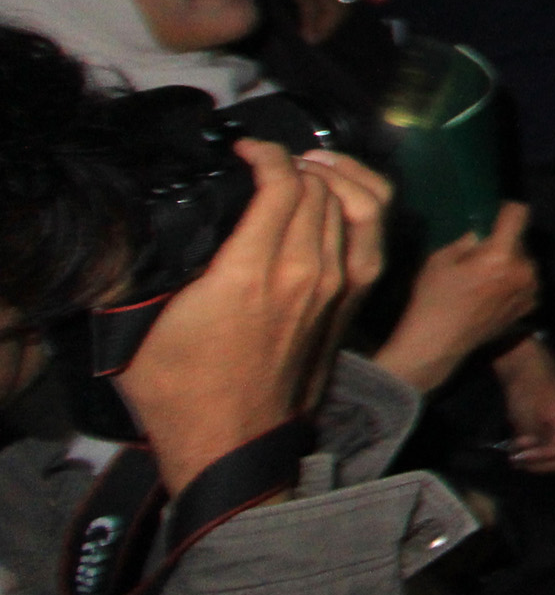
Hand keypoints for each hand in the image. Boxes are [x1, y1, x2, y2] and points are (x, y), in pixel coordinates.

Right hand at [118, 142, 385, 498]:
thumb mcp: (139, 328)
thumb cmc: (181, 391)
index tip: (244, 148)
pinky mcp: (355, 299)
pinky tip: (339, 192)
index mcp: (251, 272)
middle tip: (267, 160)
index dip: (265, 153)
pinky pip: (375, 230)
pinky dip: (364, 198)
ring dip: (331, 175)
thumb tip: (140, 230)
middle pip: (317, 188)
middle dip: (293, 161)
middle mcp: (305, 271)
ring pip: (352, 202)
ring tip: (304, 166)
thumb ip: (141, 272)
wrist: (232, 446)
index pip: (280, 184)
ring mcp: (339, 285)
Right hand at [370, 202, 540, 393]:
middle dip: (506, 242)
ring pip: (527, 262)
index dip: (506, 210)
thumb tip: (481, 234)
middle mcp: (524, 271)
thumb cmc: (433, 300)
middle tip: (483, 254)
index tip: (494, 216)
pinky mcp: (529, 307)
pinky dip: (516, 281)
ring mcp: (530, 291)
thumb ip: (466, 241)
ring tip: (488, 277)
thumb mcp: (440, 260)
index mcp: (501, 255)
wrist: (438, 344)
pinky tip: (495, 292)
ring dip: (512, 263)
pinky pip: (528, 282)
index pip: (519, 214)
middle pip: (522, 240)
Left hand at [490, 336, 554, 472]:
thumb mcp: (525, 419)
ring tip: (517, 452)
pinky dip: (541, 447)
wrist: (526, 365)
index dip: (539, 459)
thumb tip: (527, 460)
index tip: (518, 457)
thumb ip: (531, 443)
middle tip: (518, 459)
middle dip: (541, 463)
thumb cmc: (526, 388)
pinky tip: (523, 444)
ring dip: (540, 457)